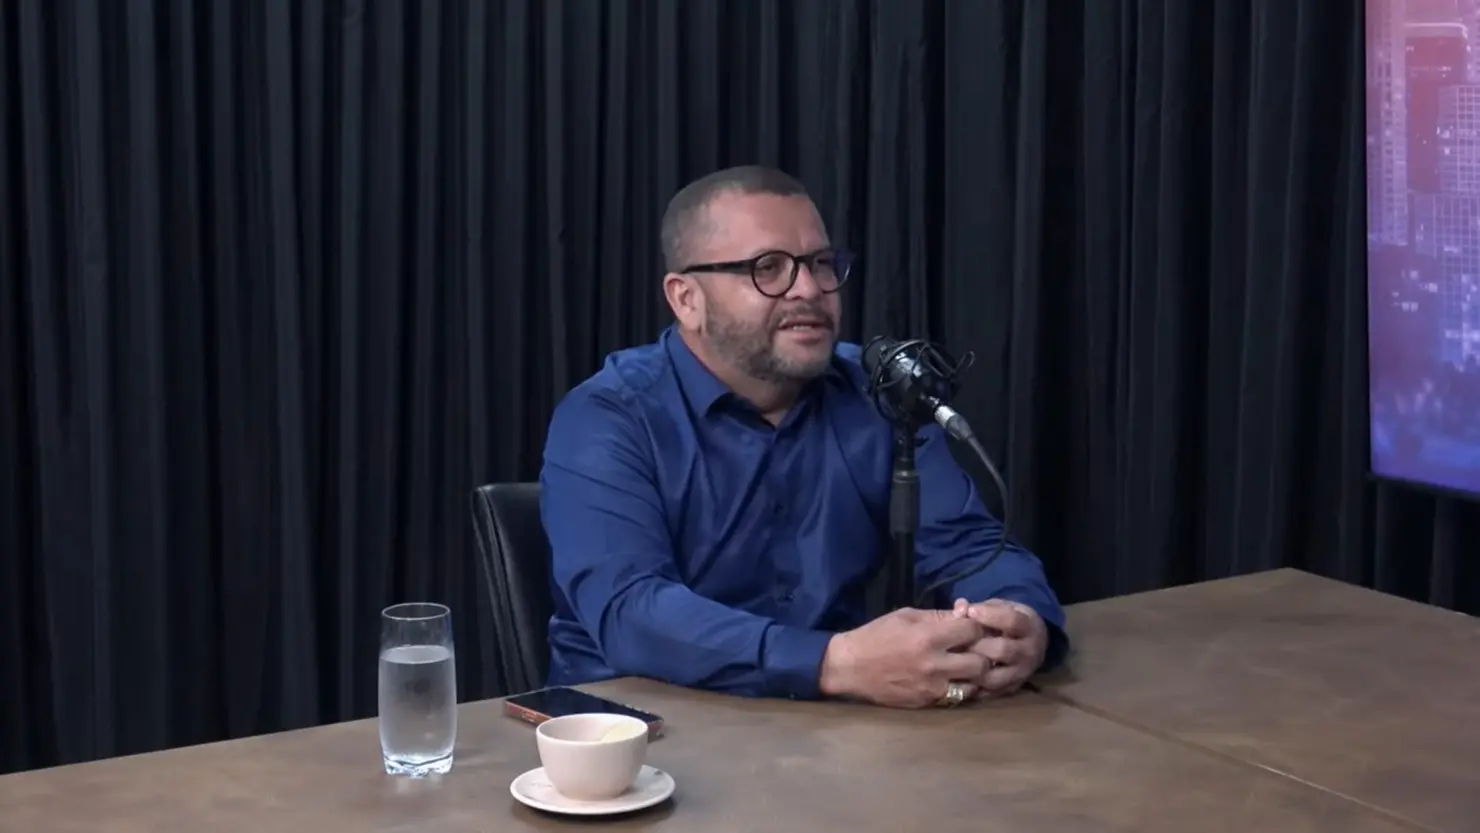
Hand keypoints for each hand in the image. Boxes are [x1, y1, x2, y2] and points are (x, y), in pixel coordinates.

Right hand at [818, 607, 990, 708]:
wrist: (850, 668)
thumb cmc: (877, 636)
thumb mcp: (906, 616)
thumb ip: (938, 616)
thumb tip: (965, 612)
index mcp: (928, 637)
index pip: (973, 630)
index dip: (976, 625)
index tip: (971, 625)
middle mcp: (935, 664)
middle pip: (981, 661)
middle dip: (982, 652)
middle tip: (976, 648)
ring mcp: (933, 687)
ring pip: (975, 684)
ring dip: (976, 674)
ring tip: (969, 664)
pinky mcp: (928, 702)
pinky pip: (958, 697)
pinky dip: (963, 688)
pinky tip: (957, 679)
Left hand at [950, 598, 1048, 696]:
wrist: (1028, 643)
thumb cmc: (1007, 620)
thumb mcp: (999, 607)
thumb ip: (980, 607)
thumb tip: (960, 608)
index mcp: (1030, 628)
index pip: (1013, 621)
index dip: (990, 615)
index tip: (971, 611)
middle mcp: (1030, 653)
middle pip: (1003, 650)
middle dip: (978, 643)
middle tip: (958, 638)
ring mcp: (1021, 675)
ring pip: (994, 677)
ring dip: (972, 667)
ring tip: (956, 657)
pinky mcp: (1009, 690)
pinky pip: (988, 693)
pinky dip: (971, 685)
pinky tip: (957, 675)